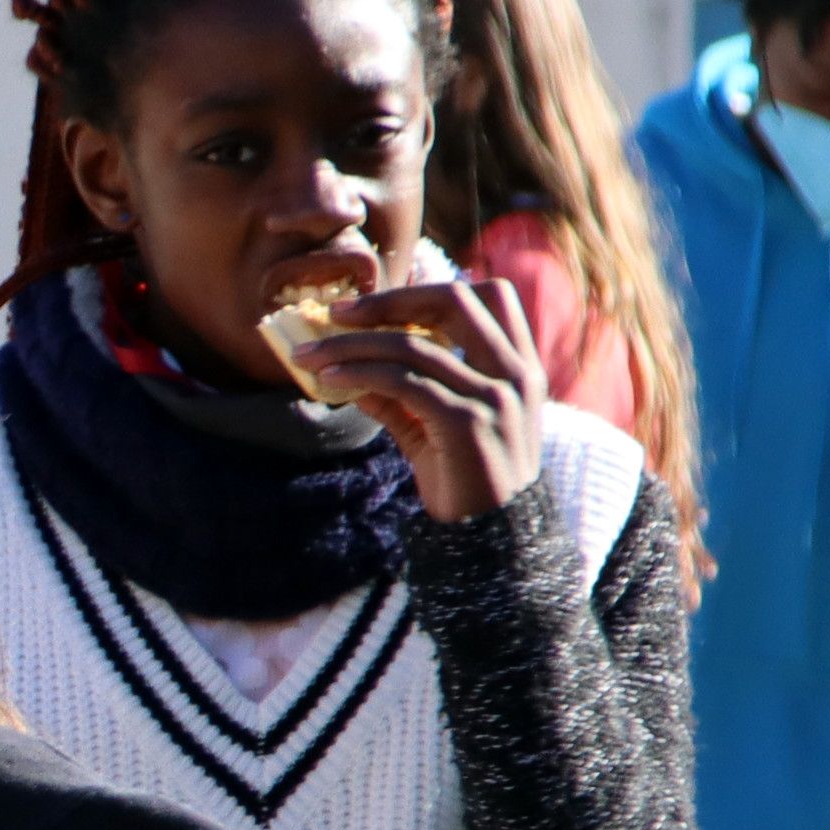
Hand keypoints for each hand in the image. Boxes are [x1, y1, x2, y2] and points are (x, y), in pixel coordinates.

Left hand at [298, 276, 546, 524]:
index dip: (427, 289)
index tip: (375, 303)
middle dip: (389, 300)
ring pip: (416, 345)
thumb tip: (344, 367)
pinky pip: (405, 383)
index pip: (486, 296)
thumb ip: (398, 393)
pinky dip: (362, 374)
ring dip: (354, 344)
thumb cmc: (465, 482)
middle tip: (335, 313)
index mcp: (519, 364)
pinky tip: (330, 380)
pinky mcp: (468, 423)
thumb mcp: (432, 427)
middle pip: (454, 300)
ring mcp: (496, 396)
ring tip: (309, 354)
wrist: (491, 541)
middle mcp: (517, 372)